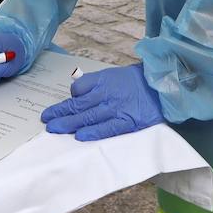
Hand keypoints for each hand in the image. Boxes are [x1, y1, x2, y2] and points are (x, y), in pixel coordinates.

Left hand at [41, 63, 163, 141]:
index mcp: (104, 80)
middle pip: (79, 104)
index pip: (80, 89)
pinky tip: (80, 136)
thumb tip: (78, 91)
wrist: (165, 86)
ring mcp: (116, 108)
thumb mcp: (117, 75)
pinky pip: (107, 128)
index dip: (68, 99)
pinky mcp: (127, 121)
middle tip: (46, 120)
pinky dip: (93, 132)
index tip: (58, 108)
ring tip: (54, 129)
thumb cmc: (140, 82)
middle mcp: (107, 93)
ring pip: (88, 116)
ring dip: (69, 123)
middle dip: (61, 113)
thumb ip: (98, 83)